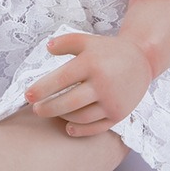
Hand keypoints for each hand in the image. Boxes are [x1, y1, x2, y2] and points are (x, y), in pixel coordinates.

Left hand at [24, 31, 153, 137]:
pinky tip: (68, 127)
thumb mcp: (87, 40)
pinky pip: (96, 127)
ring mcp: (111, 101)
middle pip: (69, 102)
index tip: (28, 95)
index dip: (42, 88)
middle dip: (48, 108)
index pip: (61, 79)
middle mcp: (102, 83)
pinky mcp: (118, 114)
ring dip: (62, 117)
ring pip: (81, 117)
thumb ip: (66, 42)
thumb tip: (47, 48)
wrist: (141, 62)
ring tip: (52, 112)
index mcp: (91, 63)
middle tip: (36, 110)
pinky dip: (80, 130)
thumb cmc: (108, 51)